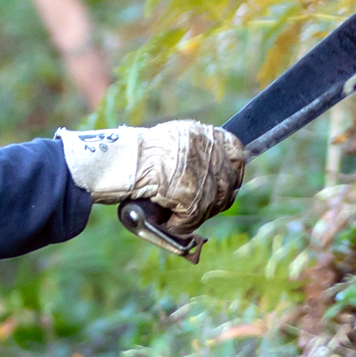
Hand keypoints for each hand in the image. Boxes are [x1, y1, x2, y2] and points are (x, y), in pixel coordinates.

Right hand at [56, 120, 245, 233]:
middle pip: (228, 182)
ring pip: (212, 204)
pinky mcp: (192, 195)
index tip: (228, 182)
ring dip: (195, 214)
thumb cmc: (137, 156)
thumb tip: (210, 171)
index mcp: (203, 132)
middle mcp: (207, 149)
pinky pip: (192, 219)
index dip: (233, 169)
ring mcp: (202, 173)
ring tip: (176, 213)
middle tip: (199, 206)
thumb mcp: (173, 142)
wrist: (119, 163)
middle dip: (217, 198)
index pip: (236, 150)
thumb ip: (194, 152)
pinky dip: (179, 224)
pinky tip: (166, 219)